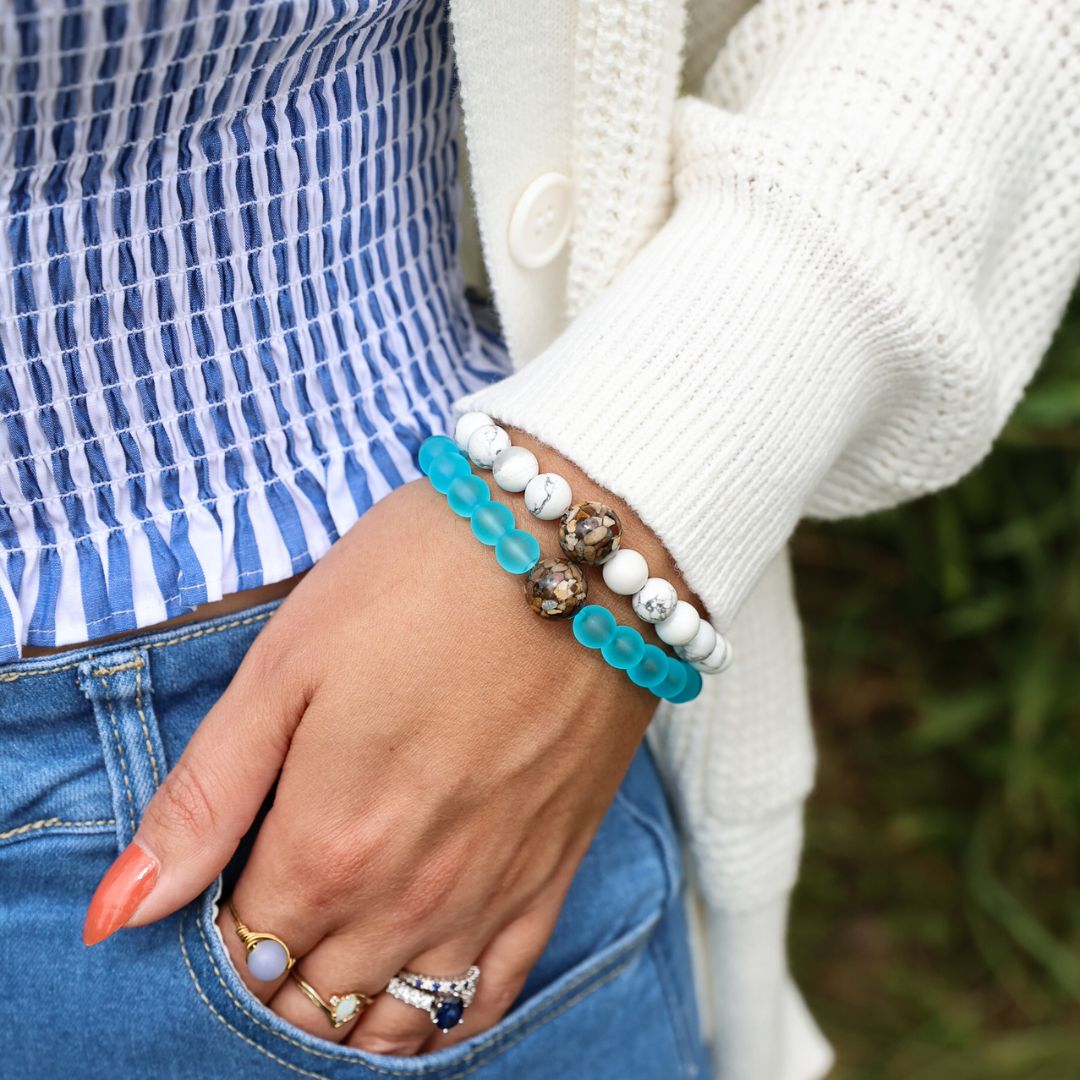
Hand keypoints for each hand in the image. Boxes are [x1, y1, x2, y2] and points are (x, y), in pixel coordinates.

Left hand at [83, 428, 696, 1054]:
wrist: (572, 550)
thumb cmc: (420, 583)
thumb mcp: (286, 664)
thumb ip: (204, 798)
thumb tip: (116, 912)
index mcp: (327, 845)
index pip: (243, 950)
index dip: (218, 928)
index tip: (226, 882)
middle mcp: (407, 896)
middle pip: (312, 996)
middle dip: (274, 974)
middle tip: (273, 915)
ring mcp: (488, 893)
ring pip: (397, 1022)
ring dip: (346, 1013)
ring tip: (329, 968)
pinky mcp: (552, 872)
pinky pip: (492, 997)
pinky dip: (442, 1021)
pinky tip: (418, 1000)